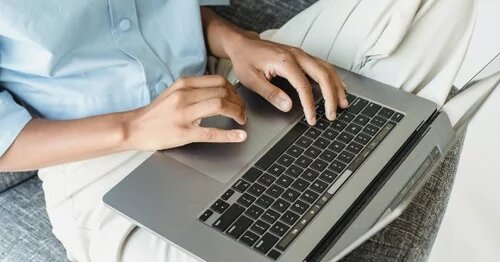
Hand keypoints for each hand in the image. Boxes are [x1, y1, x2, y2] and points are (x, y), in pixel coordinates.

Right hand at [124, 75, 246, 149]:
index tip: (238, 99)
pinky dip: (229, 134)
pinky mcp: (183, 133)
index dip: (235, 90)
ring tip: (241, 120)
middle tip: (242, 112)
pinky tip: (240, 136)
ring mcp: (183, 114)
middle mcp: (184, 95)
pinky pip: (211, 132)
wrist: (134, 127)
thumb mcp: (175, 93)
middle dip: (239, 102)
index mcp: (184, 84)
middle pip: (223, 92)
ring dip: (237, 113)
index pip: (219, 81)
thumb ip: (195, 90)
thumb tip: (220, 92)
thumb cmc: (157, 113)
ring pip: (220, 106)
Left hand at [227, 37, 347, 124]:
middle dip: (331, 96)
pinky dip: (333, 78)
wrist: (243, 44)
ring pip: (326, 69)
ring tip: (343, 103)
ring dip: (337, 86)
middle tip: (332, 114)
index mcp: (284, 61)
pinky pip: (323, 66)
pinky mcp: (302, 56)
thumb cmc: (245, 60)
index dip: (310, 105)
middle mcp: (297, 55)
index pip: (304, 86)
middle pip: (323, 75)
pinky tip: (339, 87)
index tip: (312, 119)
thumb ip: (271, 93)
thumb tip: (288, 106)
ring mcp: (301, 54)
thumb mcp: (251, 79)